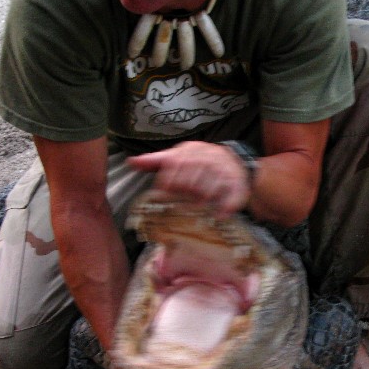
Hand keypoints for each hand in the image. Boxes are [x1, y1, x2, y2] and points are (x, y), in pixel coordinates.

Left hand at [128, 141, 250, 217]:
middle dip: (184, 195)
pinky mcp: (237, 183)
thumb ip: (154, 161)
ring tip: (197, 208)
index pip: (174, 167)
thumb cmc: (196, 160)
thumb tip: (131, 162)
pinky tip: (218, 216)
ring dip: (201, 203)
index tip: (165, 193)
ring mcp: (223, 171)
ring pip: (207, 192)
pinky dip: (224, 209)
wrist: (229, 157)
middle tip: (182, 204)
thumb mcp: (176, 156)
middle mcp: (207, 159)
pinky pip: (230, 199)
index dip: (167, 183)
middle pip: (190, 183)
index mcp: (189, 152)